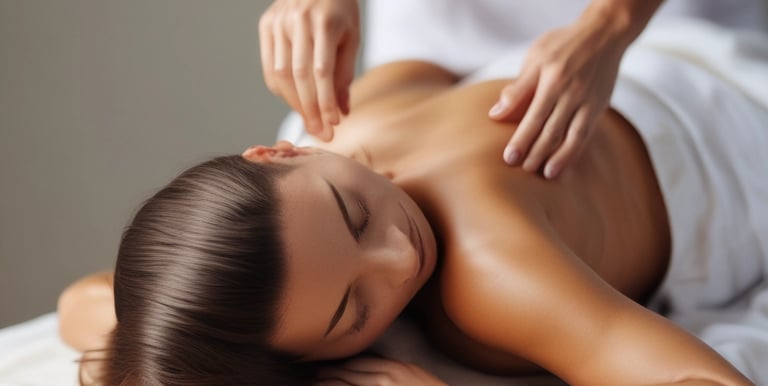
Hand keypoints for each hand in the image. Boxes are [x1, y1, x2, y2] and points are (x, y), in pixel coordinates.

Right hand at [259, 0, 359, 140]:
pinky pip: (270, 67)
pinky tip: (295, 102)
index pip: (323, 71)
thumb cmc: (340, 10)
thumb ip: (345, 74)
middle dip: (311, 110)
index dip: (326, 101)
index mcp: (325, 22)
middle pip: (300, 76)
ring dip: (295, 104)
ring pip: (281, 74)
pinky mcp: (266, 25)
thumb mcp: (352, 37)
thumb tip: (341, 113)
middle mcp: (298, 20)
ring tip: (309, 122)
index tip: (334, 124)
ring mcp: (279, 22)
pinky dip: (282, 90)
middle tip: (320, 133)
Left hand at [316, 357, 446, 385]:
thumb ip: (396, 370)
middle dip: (332, 374)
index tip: (333, 366)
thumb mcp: (415, 374)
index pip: (362, 362)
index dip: (345, 364)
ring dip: (332, 384)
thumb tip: (377, 369)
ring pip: (350, 385)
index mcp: (396, 367)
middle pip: (352, 373)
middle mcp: (388, 378)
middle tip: (317, 374)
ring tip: (318, 384)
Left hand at [489, 16, 626, 178]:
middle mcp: (572, 92)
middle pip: (552, 130)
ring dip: (558, 157)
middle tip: (522, 170)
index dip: (521, 139)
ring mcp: (588, 101)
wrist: (604, 33)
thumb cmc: (562, 44)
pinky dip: (575, 152)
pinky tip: (564, 165)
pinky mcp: (599, 107)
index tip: (508, 158)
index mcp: (553, 79)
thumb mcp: (536, 57)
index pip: (534, 116)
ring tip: (545, 174)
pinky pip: (586, 134)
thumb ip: (518, 88)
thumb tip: (495, 114)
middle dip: (536, 153)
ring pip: (572, 136)